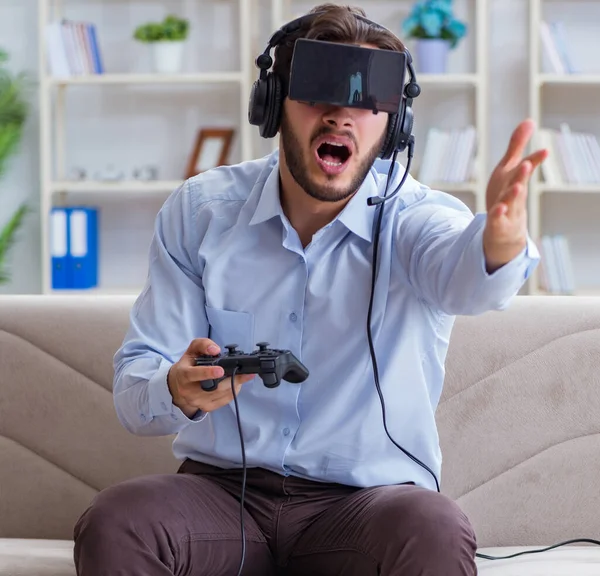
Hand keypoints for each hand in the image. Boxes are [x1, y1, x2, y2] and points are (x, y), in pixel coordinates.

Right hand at [167, 338, 254, 417]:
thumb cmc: (188, 365)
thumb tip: (215, 350)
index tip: (220, 370)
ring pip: (222, 394)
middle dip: (231, 379)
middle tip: (244, 372)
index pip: (194, 374)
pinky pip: (224, 400)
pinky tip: (236, 383)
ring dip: (235, 384)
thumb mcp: (192, 350)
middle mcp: (189, 391)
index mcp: (183, 375)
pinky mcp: (206, 407)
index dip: (208, 373)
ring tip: (243, 375)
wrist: (179, 385)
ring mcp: (197, 401)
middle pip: (214, 388)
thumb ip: (203, 344)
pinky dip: (233, 391)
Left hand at [483, 119, 547, 272]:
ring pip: (510, 202)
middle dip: (522, 174)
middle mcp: (514, 195)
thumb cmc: (506, 194)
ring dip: (512, 194)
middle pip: (518, 184)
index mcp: (515, 180)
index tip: (545, 151)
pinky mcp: (497, 224)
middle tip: (526, 163)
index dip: (534, 160)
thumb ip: (517, 147)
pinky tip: (497, 209)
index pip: (526, 169)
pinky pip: (496, 220)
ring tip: (517, 187)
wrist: (505, 230)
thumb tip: (530, 120)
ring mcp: (507, 211)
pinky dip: (497, 215)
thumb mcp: (508, 169)